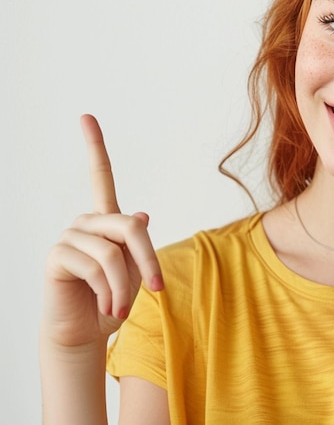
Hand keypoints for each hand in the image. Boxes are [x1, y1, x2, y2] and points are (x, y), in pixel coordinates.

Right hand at [42, 115, 163, 348]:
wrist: (87, 334)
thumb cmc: (114, 300)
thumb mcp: (137, 271)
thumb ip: (138, 243)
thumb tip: (142, 214)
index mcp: (106, 219)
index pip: (101, 176)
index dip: (94, 146)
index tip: (85, 117)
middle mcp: (86, 222)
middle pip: (131, 226)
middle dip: (149, 260)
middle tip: (158, 289)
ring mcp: (70, 236)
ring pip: (114, 253)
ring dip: (126, 287)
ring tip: (120, 307)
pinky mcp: (59, 255)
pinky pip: (97, 267)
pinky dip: (110, 292)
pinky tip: (104, 305)